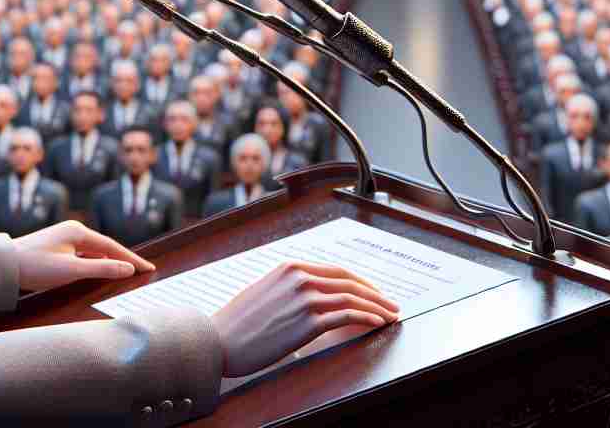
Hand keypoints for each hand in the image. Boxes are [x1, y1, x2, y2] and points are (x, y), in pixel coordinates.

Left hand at [9, 220, 155, 291]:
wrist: (4, 265)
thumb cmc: (35, 266)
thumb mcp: (71, 271)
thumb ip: (101, 269)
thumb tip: (127, 268)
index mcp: (78, 231)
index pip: (113, 246)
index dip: (132, 259)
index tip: (148, 268)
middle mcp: (73, 231)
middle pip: (105, 246)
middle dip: (124, 259)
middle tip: (143, 270)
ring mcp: (64, 238)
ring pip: (94, 251)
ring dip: (110, 261)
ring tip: (127, 271)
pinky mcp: (57, 247)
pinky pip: (83, 255)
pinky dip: (95, 263)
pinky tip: (100, 271)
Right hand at [210, 260, 399, 377]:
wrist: (218, 340)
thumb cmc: (236, 324)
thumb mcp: (262, 293)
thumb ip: (287, 290)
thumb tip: (308, 300)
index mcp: (289, 267)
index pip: (336, 271)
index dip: (360, 282)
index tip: (373, 292)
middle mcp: (300, 278)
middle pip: (349, 281)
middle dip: (375, 293)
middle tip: (391, 304)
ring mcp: (305, 298)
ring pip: (353, 297)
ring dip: (378, 307)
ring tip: (390, 316)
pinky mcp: (308, 321)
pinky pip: (347, 315)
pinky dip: (368, 317)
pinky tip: (377, 323)